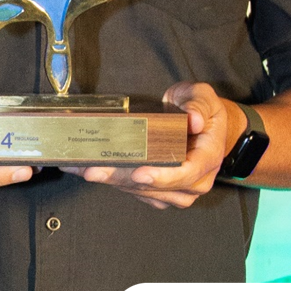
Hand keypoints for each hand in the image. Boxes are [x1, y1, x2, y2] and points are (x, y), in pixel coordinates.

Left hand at [65, 81, 245, 209]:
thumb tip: (193, 119)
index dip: (162, 177)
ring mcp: (176, 190)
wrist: (204, 126)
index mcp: (206, 160)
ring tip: (83, 169)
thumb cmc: (204, 112)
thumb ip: (198, 105)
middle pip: (155, 187)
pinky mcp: (160, 192)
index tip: (139, 173)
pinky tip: (89, 170)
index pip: (185, 174)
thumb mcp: (204, 98)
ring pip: (140, 191)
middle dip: (121, 179)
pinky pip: (135, 191)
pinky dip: (112, 181)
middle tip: (93, 170)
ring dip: (111, 181)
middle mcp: (194, 182)